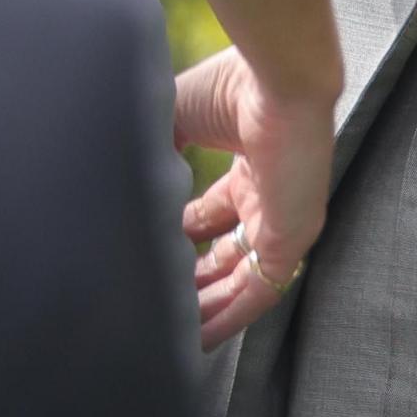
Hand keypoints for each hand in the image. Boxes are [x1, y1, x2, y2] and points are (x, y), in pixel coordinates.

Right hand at [173, 46, 336, 349]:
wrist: (275, 79)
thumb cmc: (231, 86)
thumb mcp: (176, 118)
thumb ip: (154, 151)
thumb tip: (124, 181)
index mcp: (247, 162)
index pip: (212, 213)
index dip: (181, 236)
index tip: (149, 254)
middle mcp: (266, 194)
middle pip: (227, 250)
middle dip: (193, 278)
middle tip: (158, 301)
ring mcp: (282, 218)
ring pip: (240, 277)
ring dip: (207, 306)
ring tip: (170, 332)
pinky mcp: (291, 238)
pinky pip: (259, 291)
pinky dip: (230, 317)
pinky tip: (200, 337)